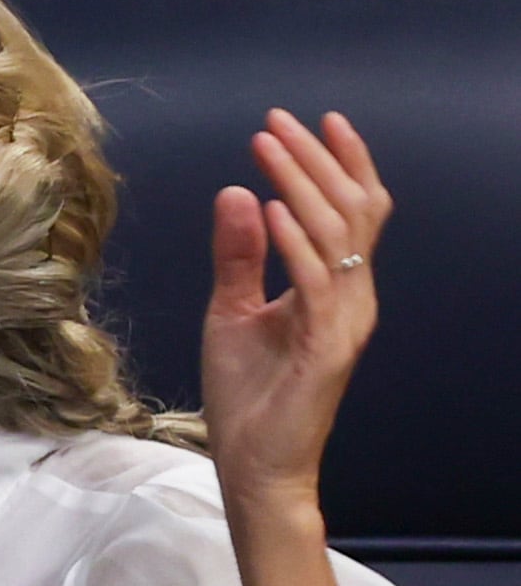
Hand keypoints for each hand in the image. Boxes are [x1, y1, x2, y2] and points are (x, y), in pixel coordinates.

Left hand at [202, 108, 389, 518]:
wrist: (254, 464)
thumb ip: (239, 257)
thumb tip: (239, 192)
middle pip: (349, 210)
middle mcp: (352, 297)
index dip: (338, 163)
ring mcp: (345, 321)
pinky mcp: (327, 347)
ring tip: (267, 148)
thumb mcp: (232, 311)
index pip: (351, 212)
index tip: (309, 121)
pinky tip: (268, 210)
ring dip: (301, 186)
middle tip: (276, 122)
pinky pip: (317, 284)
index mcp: (336, 287)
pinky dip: (295, 243)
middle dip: (314, 160)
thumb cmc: (249, 393)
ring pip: (338, 236)